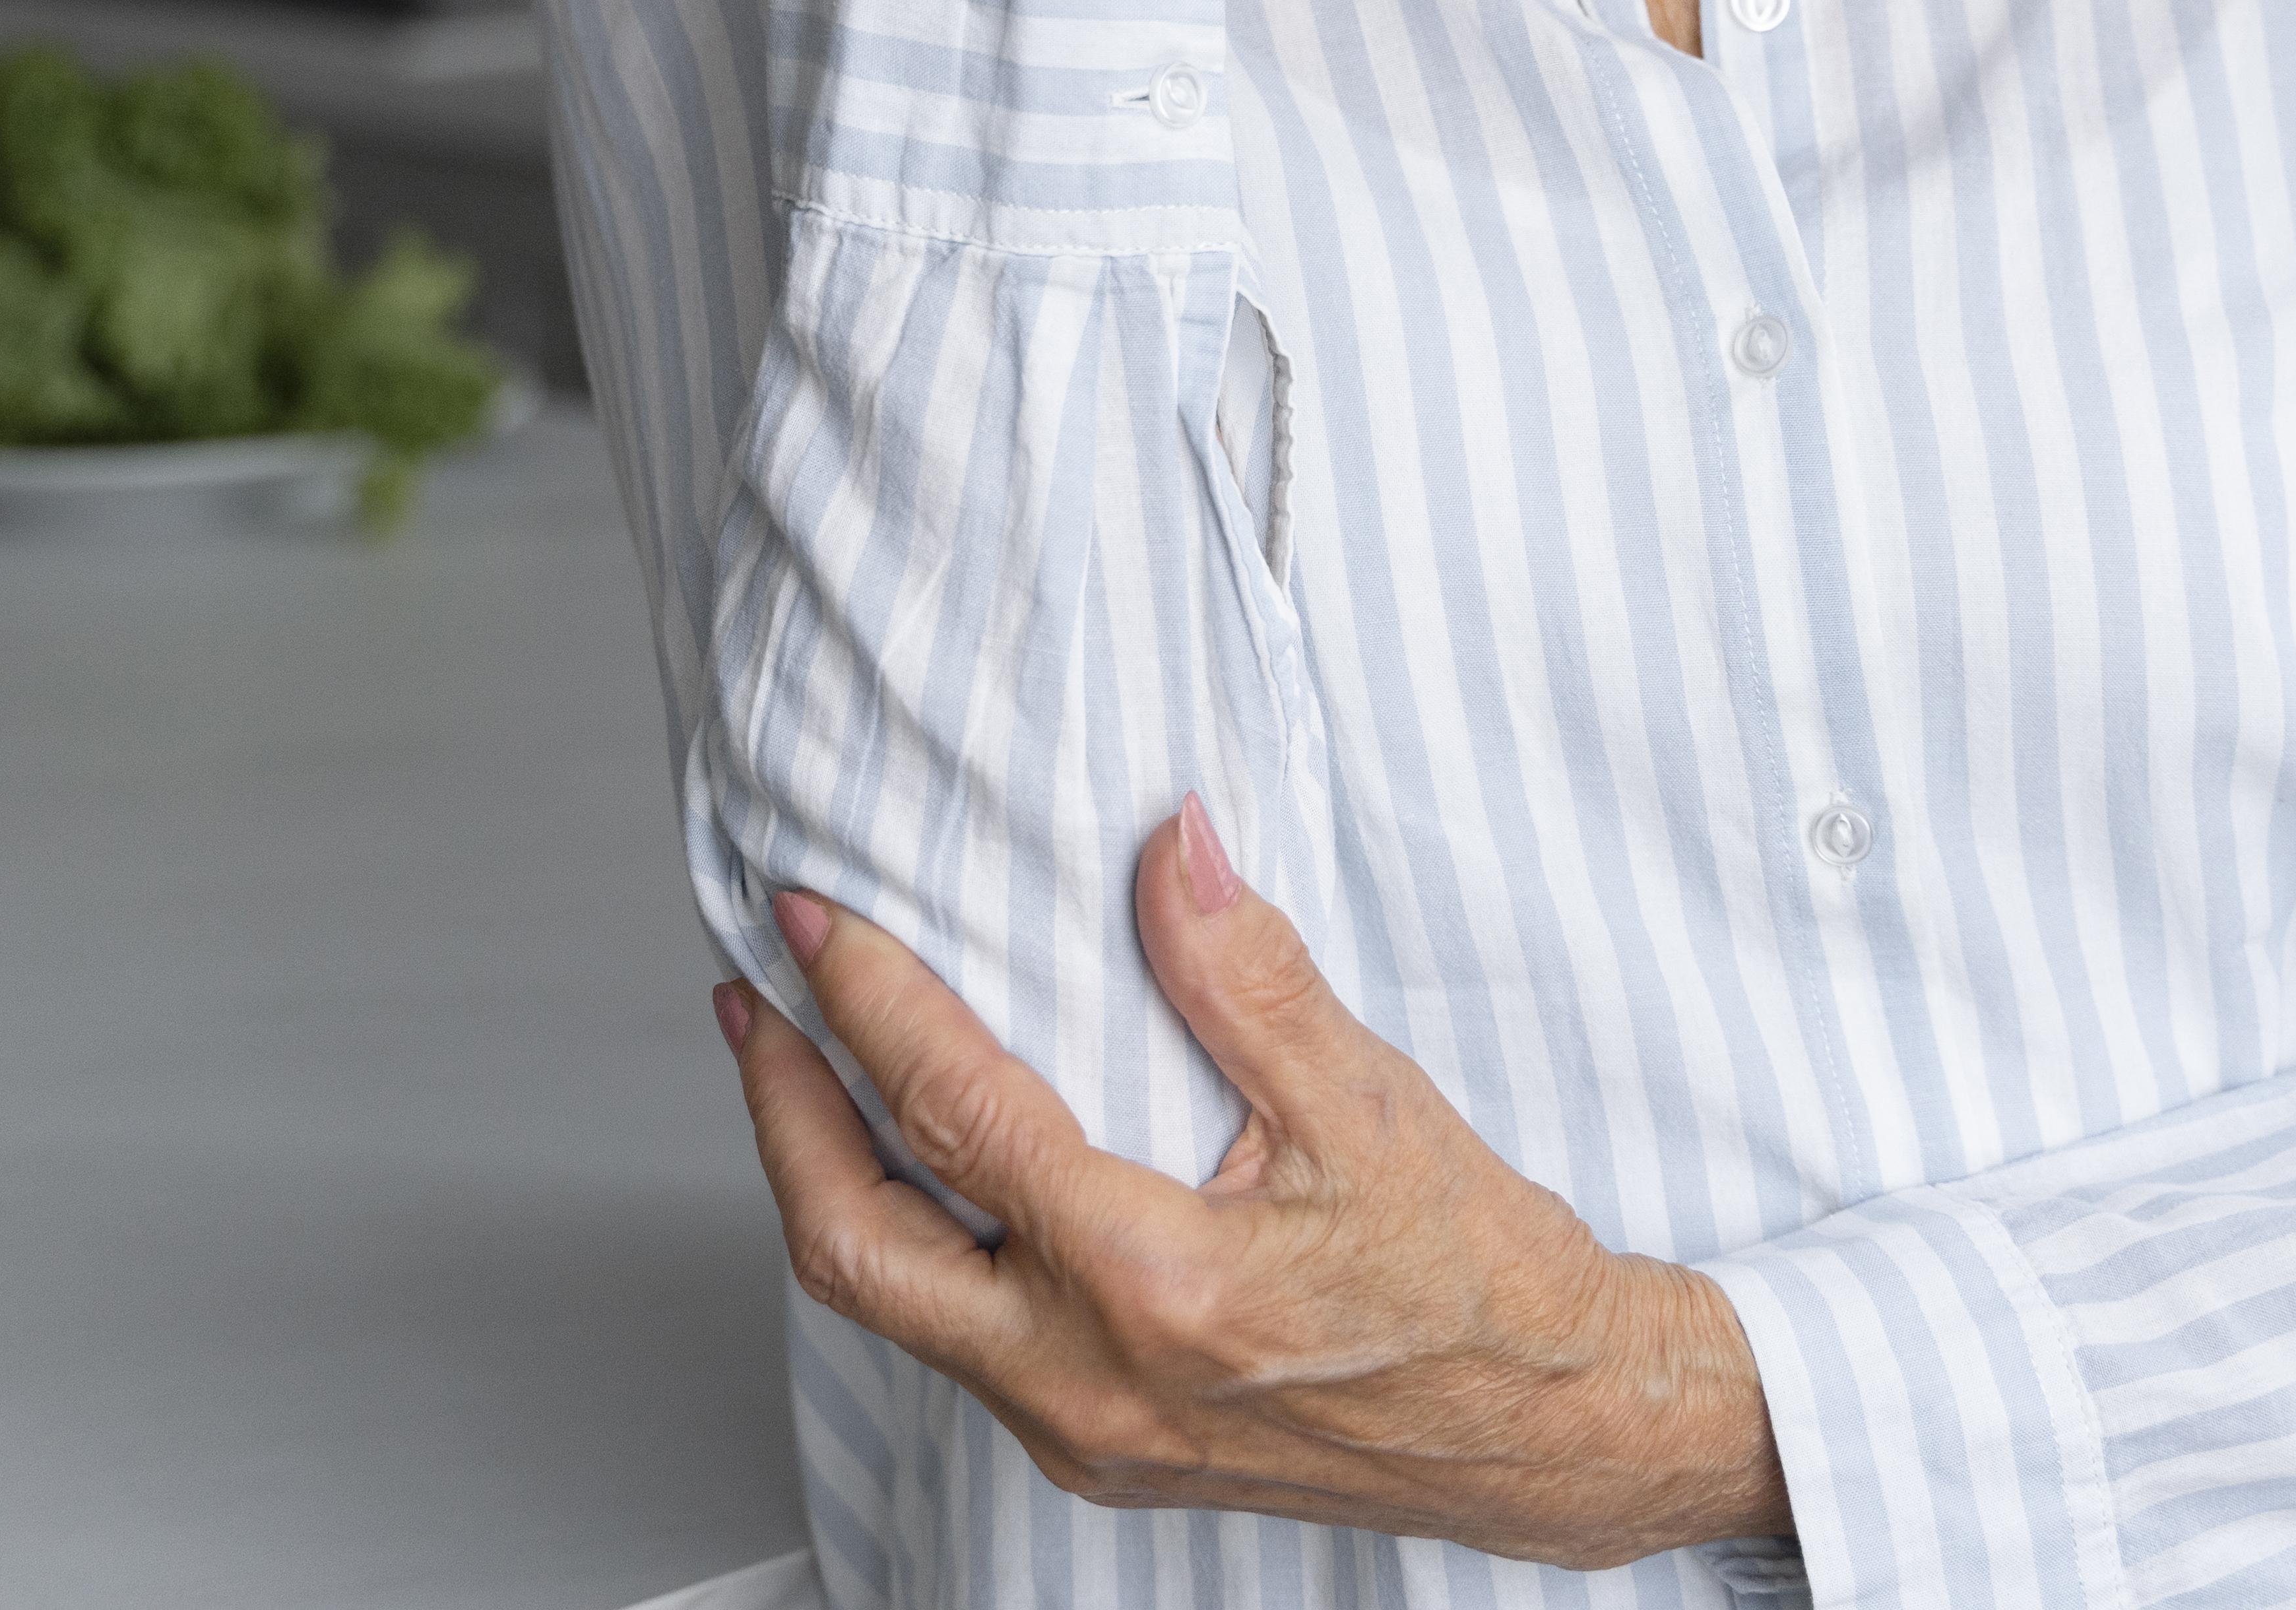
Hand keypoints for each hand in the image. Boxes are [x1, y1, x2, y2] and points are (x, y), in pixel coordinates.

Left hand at [715, 799, 1787, 1568]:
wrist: (1543, 1433)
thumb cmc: (1474, 1279)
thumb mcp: (1371, 1106)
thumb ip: (1248, 974)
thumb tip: (1170, 846)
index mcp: (1151, 1284)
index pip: (953, 1116)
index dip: (865, 1001)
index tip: (814, 916)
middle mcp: (1089, 1378)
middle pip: (853, 1243)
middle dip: (780, 1113)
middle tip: (752, 1003)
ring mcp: (1083, 1429)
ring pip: (889, 1307)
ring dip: (827, 1182)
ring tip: (804, 1073)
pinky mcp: (1097, 1449)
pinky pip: (951, 1344)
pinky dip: (905, 1244)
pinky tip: (916, 1174)